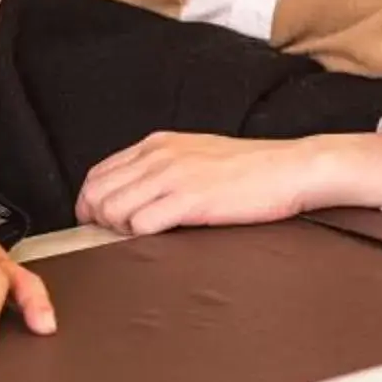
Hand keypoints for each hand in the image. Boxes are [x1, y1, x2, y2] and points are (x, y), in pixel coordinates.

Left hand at [76, 131, 381, 237]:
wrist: (290, 168)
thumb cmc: (251, 168)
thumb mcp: (197, 154)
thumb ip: (163, 167)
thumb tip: (136, 192)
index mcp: (158, 144)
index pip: (98, 173)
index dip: (91, 203)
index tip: (100, 221)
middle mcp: (159, 156)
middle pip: (97, 193)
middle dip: (98, 220)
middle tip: (118, 235)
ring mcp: (173, 176)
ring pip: (112, 210)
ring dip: (119, 230)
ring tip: (143, 236)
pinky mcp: (190, 199)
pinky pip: (141, 224)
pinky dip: (140, 237)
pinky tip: (161, 237)